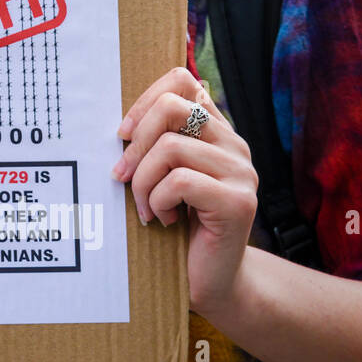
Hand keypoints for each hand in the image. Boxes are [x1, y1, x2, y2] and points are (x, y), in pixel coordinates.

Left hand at [112, 67, 257, 316]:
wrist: (211, 281)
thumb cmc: (176, 225)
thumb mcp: (160, 176)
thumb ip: (153, 143)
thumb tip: (119, 119)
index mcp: (215, 132)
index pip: (183, 81)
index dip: (145, 99)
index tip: (122, 134)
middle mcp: (234, 145)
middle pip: (172, 107)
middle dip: (135, 142)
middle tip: (121, 175)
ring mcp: (242, 172)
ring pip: (170, 147)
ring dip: (142, 181)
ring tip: (145, 207)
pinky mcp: (239, 202)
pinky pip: (179, 182)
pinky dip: (157, 201)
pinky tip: (162, 219)